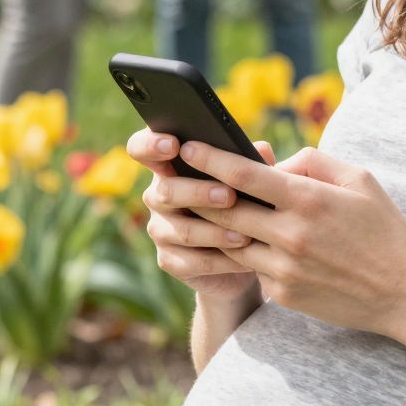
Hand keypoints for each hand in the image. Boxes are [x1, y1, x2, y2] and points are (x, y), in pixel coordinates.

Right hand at [127, 126, 269, 302]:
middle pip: (166, 191)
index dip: (151, 144)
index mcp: (170, 164)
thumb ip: (253, 163)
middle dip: (198, 193)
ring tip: (245, 235)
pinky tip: (243, 260)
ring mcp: (160, 229)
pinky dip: (220, 260)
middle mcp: (158, 195)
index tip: (174, 144)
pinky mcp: (169, 260)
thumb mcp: (251, 180)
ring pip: (182, 230)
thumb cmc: (245, 201)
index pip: (142, 148)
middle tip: (229, 196)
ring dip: (215, 232)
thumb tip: (264, 149)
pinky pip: (191, 262)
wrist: (246, 253)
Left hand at [158, 137, 405, 337]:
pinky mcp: (283, 294)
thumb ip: (313, 161)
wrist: (404, 293)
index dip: (210, 158)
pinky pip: (252, 267)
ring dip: (211, 225)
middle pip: (226, 210)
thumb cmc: (384, 228)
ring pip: (231, 241)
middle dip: (198, 192)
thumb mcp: (359, 180)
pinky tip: (236, 241)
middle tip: (176, 176)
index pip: (245, 175)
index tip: (187, 146)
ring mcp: (284, 269)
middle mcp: (291, 235)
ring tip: (194, 208)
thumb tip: (274, 162)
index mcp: (309, 200)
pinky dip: (243, 252)